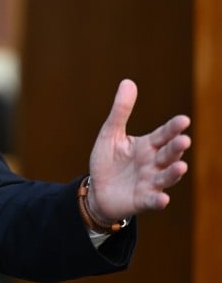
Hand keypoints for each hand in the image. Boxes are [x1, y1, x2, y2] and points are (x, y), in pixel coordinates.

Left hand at [86, 79, 191, 223]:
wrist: (98, 190)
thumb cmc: (108, 161)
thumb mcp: (111, 134)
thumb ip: (121, 111)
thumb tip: (128, 81)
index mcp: (148, 146)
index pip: (163, 135)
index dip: (173, 128)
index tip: (183, 120)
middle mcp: (153, 164)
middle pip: (168, 155)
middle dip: (176, 148)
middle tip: (184, 140)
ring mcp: (150, 183)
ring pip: (166, 177)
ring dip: (174, 173)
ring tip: (181, 166)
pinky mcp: (142, 200)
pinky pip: (152, 200)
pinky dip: (158, 200)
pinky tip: (163, 198)